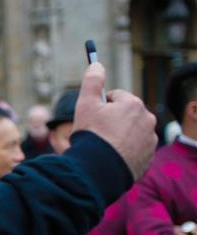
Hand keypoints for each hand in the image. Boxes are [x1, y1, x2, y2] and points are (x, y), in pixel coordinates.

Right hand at [72, 62, 156, 179]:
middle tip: (97, 132)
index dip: (101, 105)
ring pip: (132, 131)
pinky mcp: (148, 157)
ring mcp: (149, 139)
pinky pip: (136, 148)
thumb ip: (91, 81)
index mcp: (133, 104)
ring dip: (120, 135)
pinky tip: (112, 157)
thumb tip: (96, 64)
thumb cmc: (91, 135)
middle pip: (126, 114)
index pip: (116, 96)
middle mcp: (147, 119)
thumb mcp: (85, 104)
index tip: (93, 116)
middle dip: (113, 119)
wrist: (99, 170)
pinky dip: (126, 150)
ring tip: (104, 147)